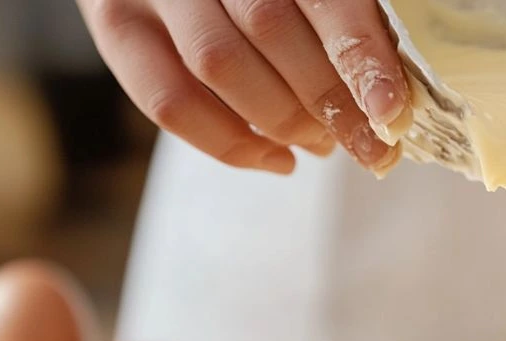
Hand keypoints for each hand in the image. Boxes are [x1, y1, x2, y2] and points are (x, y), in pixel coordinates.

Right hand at [78, 0, 408, 173]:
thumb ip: (349, 17)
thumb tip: (387, 96)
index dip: (358, 54)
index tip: (390, 110)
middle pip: (270, 28)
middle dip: (328, 102)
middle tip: (369, 143)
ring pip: (218, 66)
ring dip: (282, 122)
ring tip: (323, 143)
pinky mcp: (116, 24)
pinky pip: (168, 102)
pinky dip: (229, 145)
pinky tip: (277, 159)